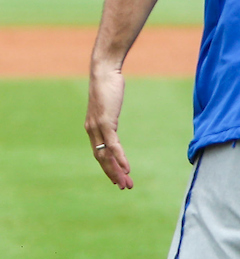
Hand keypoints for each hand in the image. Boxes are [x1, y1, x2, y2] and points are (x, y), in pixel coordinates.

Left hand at [85, 63, 132, 188]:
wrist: (104, 71)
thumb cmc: (108, 84)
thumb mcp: (108, 104)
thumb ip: (109, 113)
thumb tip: (112, 117)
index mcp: (92, 128)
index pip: (99, 153)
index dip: (108, 168)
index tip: (117, 179)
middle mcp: (92, 130)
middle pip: (102, 158)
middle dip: (113, 174)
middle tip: (124, 187)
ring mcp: (98, 127)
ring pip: (106, 155)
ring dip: (117, 171)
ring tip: (126, 183)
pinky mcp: (105, 122)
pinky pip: (113, 144)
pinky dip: (119, 158)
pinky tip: (126, 168)